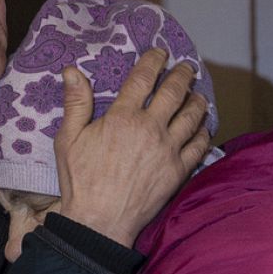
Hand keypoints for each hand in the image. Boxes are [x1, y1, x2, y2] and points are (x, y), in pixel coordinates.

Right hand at [53, 48, 210, 246]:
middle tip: (186, 67)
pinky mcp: (178, 170)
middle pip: (174, 92)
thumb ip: (75, 103)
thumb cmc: (81, 181)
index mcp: (123, 117)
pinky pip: (199, 145)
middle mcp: (151, 128)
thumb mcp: (68, 139)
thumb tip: (72, 71)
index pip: (143, 79)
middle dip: (182, 75)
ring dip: (197, 100)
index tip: (160, 52)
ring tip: (198, 93)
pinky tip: (203, 126)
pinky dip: (203, 131)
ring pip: (192, 115)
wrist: (99, 221)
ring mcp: (168, 149)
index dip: (153, 61)